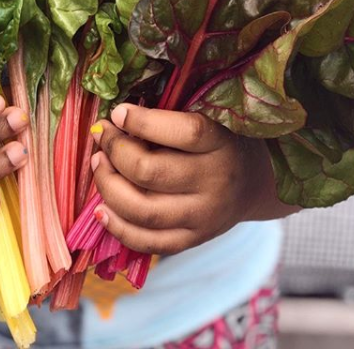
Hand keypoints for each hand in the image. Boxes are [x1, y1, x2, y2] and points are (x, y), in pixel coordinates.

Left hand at [90, 105, 296, 254]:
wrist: (254, 183)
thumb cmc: (220, 141)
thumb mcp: (207, 119)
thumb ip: (169, 118)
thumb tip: (117, 117)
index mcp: (221, 143)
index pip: (185, 133)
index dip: (143, 122)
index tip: (118, 112)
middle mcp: (214, 183)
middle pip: (150, 172)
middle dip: (115, 151)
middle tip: (102, 134)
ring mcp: (203, 217)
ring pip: (142, 210)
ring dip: (108, 185)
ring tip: (99, 163)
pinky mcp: (192, 240)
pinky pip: (148, 242)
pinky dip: (117, 227)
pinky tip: (100, 208)